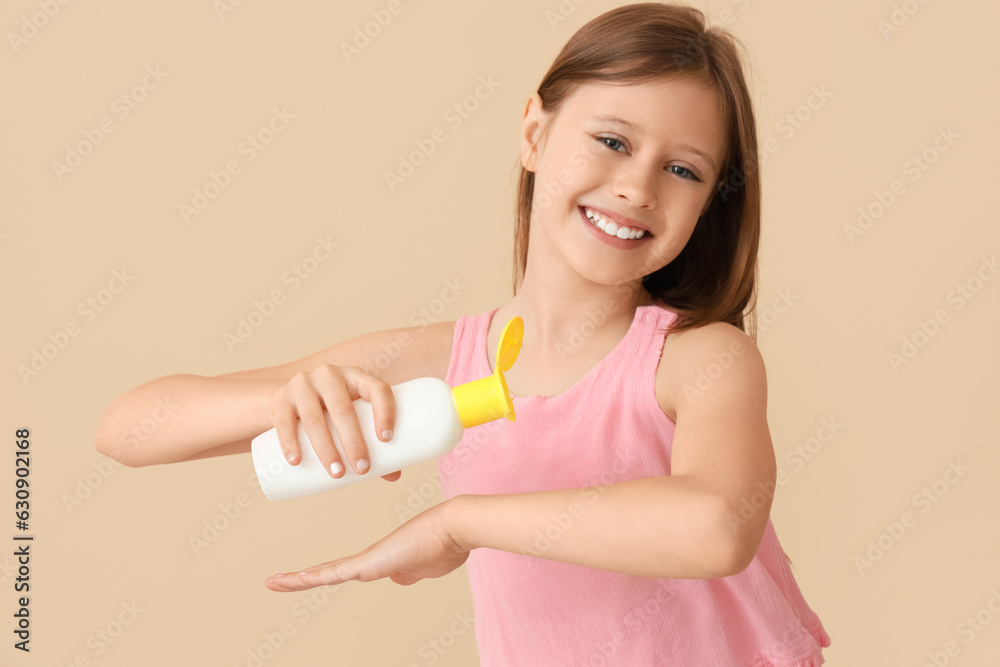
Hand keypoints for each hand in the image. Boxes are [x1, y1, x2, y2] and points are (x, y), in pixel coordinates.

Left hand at [264, 502, 468, 589]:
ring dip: (297, 580)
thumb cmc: (447, 544)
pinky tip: (292, 580)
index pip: (347, 570)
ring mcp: (369, 559)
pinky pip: (332, 575)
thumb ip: (411, 572)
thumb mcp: (427, 568)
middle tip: (278, 580)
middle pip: (329, 570)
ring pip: (324, 573)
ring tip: (273, 583)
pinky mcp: (370, 563)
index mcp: (383, 560)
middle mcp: (371, 558)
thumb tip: (397, 578)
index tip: (312, 576)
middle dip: (303, 577)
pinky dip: (309, 579)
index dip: (327, 574)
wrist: (453, 527)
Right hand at [268, 364, 400, 481]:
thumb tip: (394, 474)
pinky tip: (296, 460)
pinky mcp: (280, 399)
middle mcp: (329, 375)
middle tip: (362, 468)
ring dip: (326, 448)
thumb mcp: (351, 416)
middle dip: (354, 442)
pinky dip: (290, 443)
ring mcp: (302, 384)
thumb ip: (371, 441)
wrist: (289, 399)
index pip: (376, 389)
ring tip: (336, 472)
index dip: (384, 412)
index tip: (386, 440)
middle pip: (343, 409)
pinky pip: (284, 421)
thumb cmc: (330, 411)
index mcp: (355, 377)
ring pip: (314, 418)